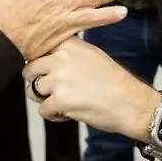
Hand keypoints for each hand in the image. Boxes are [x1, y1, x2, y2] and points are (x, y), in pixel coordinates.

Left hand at [24, 37, 156, 136]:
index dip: (39, 62)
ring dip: (46, 100)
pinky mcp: (59, 100)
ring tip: (64, 103)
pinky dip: (53, 115)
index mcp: (69, 45)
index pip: (38, 48)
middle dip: (37, 82)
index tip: (44, 70)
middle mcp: (61, 58)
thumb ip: (68, 54)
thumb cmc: (114, 82)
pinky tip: (68, 114)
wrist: (131, 103)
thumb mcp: (92, 55)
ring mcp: (59, 79)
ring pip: (34, 90)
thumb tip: (45, 59)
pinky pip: (43, 110)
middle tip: (53, 91)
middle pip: (30, 69)